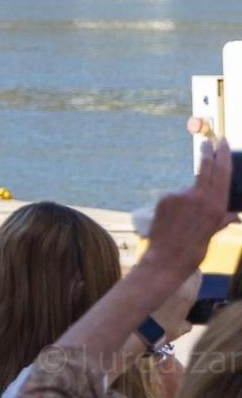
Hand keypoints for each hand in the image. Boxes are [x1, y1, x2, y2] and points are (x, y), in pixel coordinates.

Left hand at [144, 141, 235, 278]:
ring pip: (189, 188)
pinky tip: (175, 218)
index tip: (223, 143)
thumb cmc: (195, 249)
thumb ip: (222, 220)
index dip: (222, 157)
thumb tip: (234, 215)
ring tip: (186, 217)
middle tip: (209, 141)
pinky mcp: (165, 198)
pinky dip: (178, 203)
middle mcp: (198, 196)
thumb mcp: (213, 234)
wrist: (167, 258)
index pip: (221, 174)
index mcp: (215, 205)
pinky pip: (175, 196)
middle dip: (207, 153)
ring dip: (190, 196)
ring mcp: (179, 195)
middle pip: (204, 168)